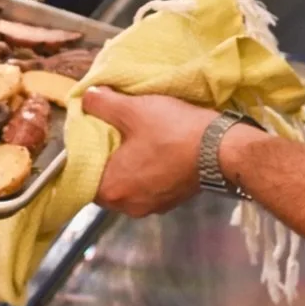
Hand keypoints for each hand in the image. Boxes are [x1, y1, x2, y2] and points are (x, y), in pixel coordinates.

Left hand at [82, 87, 212, 216]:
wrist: (222, 148)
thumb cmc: (174, 131)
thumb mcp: (133, 109)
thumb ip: (102, 104)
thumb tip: (86, 98)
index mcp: (112, 189)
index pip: (82, 177)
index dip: (85, 154)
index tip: (93, 136)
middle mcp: (129, 206)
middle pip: (105, 182)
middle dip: (108, 160)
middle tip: (114, 134)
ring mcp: (152, 207)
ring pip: (128, 185)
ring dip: (129, 166)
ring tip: (137, 140)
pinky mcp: (172, 202)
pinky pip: (149, 187)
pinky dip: (148, 172)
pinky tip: (158, 151)